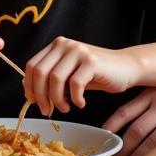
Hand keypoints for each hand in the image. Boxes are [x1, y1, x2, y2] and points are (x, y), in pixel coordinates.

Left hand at [24, 37, 139, 115]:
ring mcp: (78, 51)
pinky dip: (75, 98)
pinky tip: (81, 103)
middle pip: (40, 72)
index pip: (31, 65)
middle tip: (48, 111)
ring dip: (57, 99)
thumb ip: (52, 78)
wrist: (127, 67)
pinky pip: (75, 84)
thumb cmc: (97, 74)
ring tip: (65, 108)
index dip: (29, 86)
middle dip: (41, 96)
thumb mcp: (70, 74)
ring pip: (55, 79)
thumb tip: (29, 90)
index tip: (33, 101)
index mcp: (56, 45)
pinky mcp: (92, 62)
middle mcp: (65, 44)